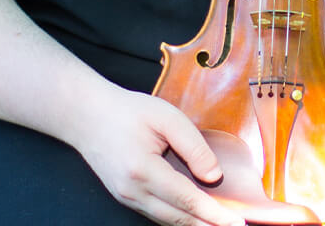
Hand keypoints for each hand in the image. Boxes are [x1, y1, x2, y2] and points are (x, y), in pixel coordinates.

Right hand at [77, 83, 244, 225]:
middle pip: (178, 219)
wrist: (88, 116)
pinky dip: (177, 217)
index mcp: (143, 170)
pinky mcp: (125, 198)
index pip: (187, 200)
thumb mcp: (166, 117)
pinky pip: (156, 214)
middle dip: (207, 225)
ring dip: (193, 225)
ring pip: (166, 220)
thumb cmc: (127, 111)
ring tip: (217, 223)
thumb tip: (214, 176)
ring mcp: (126, 198)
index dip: (214, 214)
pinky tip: (193, 215)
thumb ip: (193, 146)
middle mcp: (133, 192)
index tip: (236, 222)